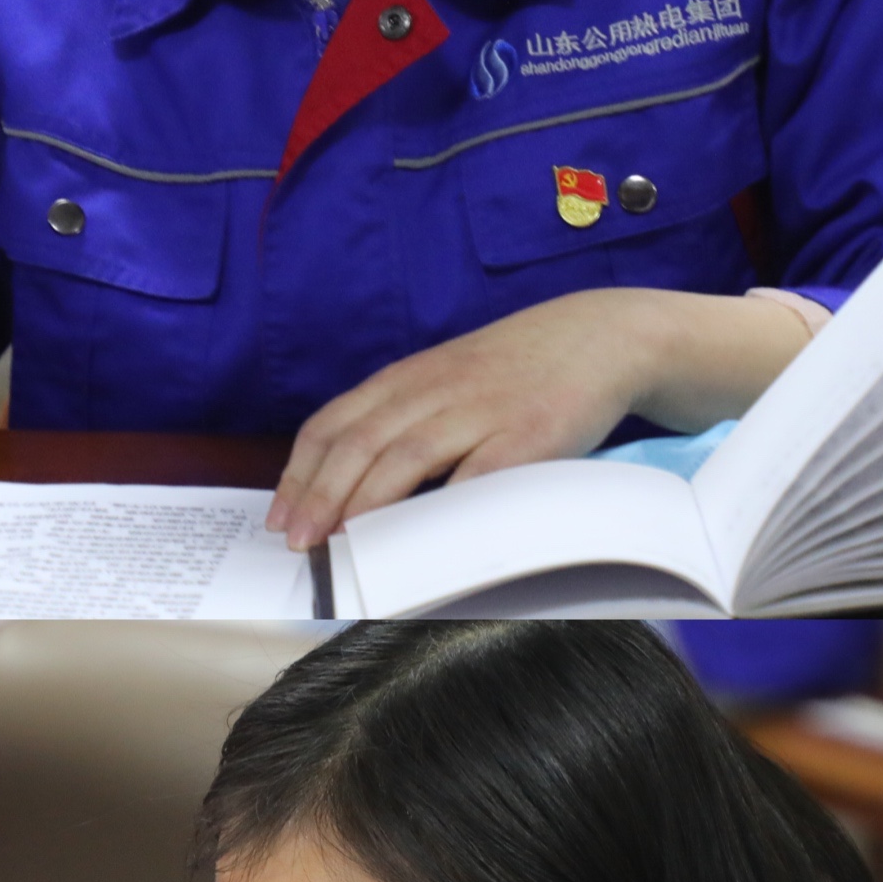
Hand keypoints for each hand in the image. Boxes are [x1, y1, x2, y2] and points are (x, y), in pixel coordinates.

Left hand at [265, 286, 813, 547]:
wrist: (602, 334)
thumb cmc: (516, 372)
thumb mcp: (447, 382)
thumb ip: (404, 421)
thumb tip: (351, 487)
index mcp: (407, 379)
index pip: (333, 425)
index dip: (300, 474)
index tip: (280, 519)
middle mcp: (434, 390)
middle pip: (358, 445)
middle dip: (319, 497)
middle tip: (297, 545)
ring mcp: (481, 409)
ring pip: (405, 458)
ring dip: (364, 506)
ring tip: (340, 548)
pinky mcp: (529, 433)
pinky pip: (478, 476)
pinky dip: (444, 510)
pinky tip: (421, 542)